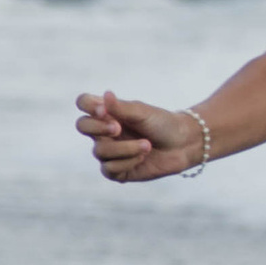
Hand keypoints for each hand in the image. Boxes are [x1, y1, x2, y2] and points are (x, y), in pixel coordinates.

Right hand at [76, 88, 203, 182]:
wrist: (183, 144)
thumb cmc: (162, 123)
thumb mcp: (143, 113)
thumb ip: (122, 107)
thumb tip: (105, 94)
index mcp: (108, 112)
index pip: (84, 103)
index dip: (88, 106)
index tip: (104, 110)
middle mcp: (104, 131)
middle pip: (82, 126)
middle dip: (98, 128)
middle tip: (118, 128)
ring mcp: (109, 151)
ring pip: (99, 151)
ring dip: (124, 148)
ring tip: (147, 145)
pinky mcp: (117, 170)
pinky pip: (109, 169)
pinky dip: (127, 162)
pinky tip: (142, 157)